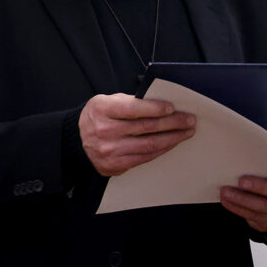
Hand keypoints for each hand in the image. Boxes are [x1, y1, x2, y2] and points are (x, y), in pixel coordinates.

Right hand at [78, 93, 195, 176]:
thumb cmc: (98, 116)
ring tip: (186, 132)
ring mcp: (110, 151)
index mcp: (103, 110)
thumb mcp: (107, 101)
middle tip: (189, 120)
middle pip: (146, 128)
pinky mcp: (116, 165)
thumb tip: (161, 106)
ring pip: (149, 145)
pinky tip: (171, 143)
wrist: (77, 140)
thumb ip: (130, 102)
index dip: (155, 108)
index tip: (172, 107)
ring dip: (172, 139)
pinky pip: (144, 158)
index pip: (133, 109)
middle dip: (172, 123)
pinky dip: (161, 150)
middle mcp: (105, 131)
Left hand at [220, 157, 266, 232]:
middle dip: (258, 187)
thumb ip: (260, 157)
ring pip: (264, 207)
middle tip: (240, 181)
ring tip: (226, 192)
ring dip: (242, 200)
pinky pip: (256, 218)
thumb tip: (240, 151)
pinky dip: (238, 209)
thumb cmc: (265, 172)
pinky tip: (228, 202)